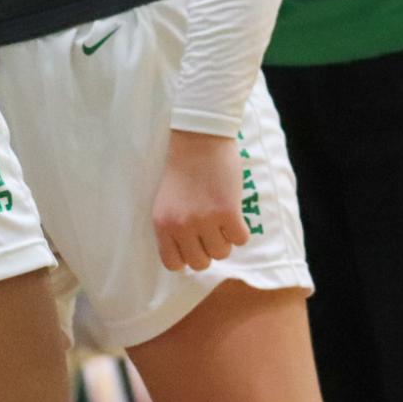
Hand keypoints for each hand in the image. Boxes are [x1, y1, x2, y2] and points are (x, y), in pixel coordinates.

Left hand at [151, 130, 251, 272]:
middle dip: (207, 250)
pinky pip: (240, 239)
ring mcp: (206, 220)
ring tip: (222, 219)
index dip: (187, 257)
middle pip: (200, 263)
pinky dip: (240, 229)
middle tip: (211, 231)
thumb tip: (187, 256)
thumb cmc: (182, 167)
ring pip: (222, 253)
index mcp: (163, 223)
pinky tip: (234, 214)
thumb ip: (173, 227)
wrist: (199, 138)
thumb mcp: (166, 200)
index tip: (193, 246)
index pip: (173, 263)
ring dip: (225, 239)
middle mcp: (182, 226)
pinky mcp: (229, 212)